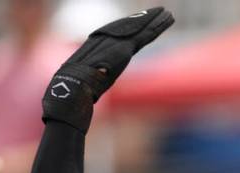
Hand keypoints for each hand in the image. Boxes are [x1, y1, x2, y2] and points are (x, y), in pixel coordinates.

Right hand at [42, 7, 174, 132]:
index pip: (113, 35)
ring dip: (154, 20)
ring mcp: (113, 45)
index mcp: (92, 48)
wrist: (73, 89)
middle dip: (142, 19)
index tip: (137, 23)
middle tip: (158, 12)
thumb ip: (89, 82)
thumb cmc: (71, 94)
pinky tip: (166, 19)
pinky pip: (144, 36)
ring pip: (138, 29)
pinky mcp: (124, 50)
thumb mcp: (82, 85)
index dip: (126, 28)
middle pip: (127, 28)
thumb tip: (87, 93)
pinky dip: (156, 27)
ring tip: (167, 14)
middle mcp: (103, 42)